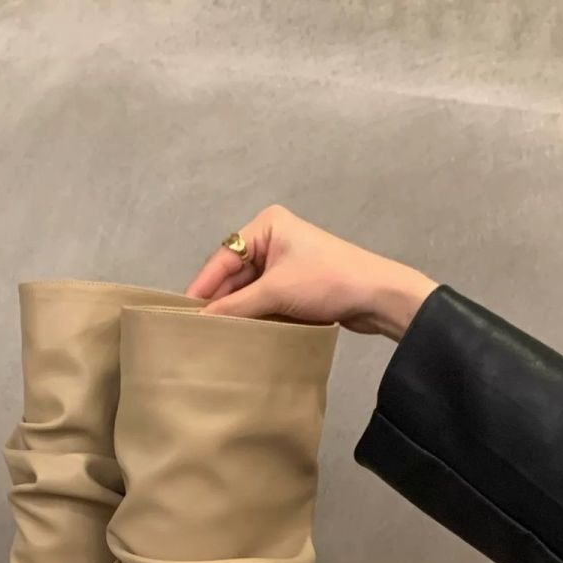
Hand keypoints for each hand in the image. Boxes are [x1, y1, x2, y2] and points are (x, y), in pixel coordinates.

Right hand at [186, 204, 438, 340]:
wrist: (377, 296)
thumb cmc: (329, 280)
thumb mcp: (276, 291)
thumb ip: (236, 306)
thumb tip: (203, 321)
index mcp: (266, 225)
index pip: (223, 257)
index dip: (203, 287)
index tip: (184, 313)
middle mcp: (273, 238)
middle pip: (234, 274)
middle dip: (221, 301)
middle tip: (198, 330)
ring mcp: (285, 262)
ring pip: (248, 290)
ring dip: (237, 311)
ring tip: (216, 336)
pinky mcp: (295, 283)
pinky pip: (264, 298)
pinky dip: (254, 314)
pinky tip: (241, 333)